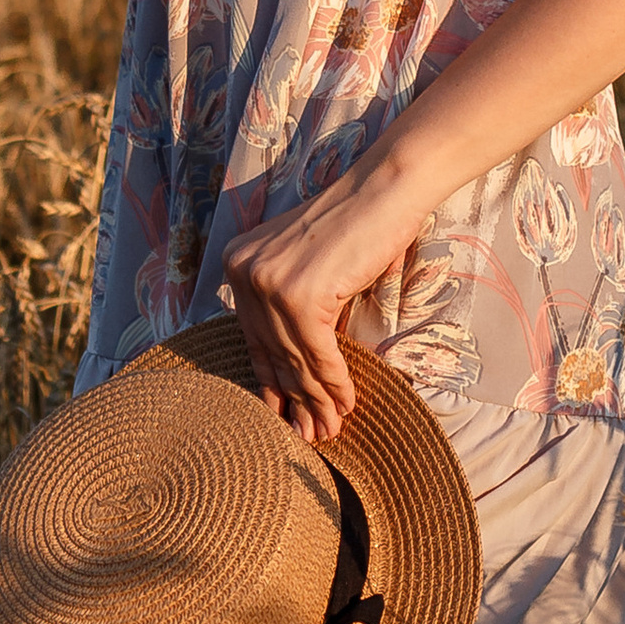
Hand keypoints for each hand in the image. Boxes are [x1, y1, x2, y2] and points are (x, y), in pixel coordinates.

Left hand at [218, 152, 425, 443]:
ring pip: (297, 358)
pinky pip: (318, 354)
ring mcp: (269, 284)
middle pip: (275, 352)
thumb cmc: (356, 224)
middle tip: (311, 433)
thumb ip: (289, 303)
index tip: (282, 414)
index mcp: (239, 264)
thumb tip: (293, 367)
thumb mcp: (306, 265)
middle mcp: (245, 273)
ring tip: (330, 429)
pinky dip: (334, 383)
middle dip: (295, 399)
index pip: (254, 336)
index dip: (271, 381)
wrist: (385, 190)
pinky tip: (346, 404)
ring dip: (317, 400)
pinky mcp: (300, 295)